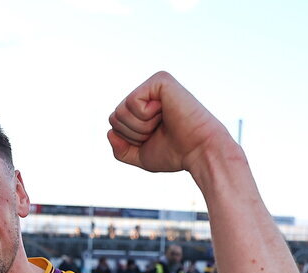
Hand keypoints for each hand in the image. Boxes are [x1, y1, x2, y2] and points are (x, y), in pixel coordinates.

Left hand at [107, 71, 233, 175]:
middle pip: (114, 117)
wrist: (199, 151)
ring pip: (120, 111)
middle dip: (133, 133)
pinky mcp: (160, 81)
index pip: (114, 124)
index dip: (129, 139)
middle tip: (159, 131)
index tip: (153, 138)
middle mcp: (148, 94)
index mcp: (143, 109)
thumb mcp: (140, 156)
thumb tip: (109, 133)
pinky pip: (132, 102)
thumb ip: (121, 150)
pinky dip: (145, 116)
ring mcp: (154, 85)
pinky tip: (165, 113)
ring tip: (163, 122)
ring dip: (140, 127)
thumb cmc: (175, 153)